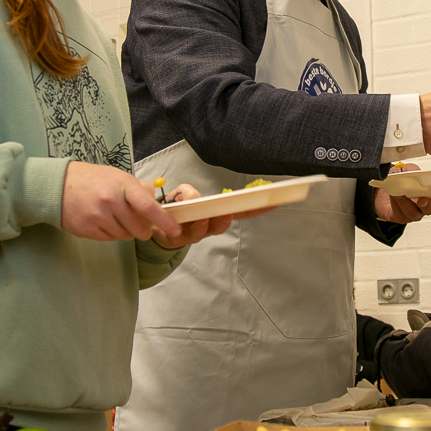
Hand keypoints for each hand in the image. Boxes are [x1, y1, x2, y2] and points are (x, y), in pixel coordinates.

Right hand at [61, 161, 187, 241]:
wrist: (58, 185)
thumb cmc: (93, 179)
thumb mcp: (119, 176)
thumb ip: (140, 189)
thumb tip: (157, 204)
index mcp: (122, 186)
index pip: (149, 207)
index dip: (165, 221)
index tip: (176, 230)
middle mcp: (110, 202)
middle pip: (139, 228)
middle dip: (144, 229)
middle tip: (139, 222)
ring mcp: (98, 217)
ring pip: (126, 236)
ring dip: (127, 231)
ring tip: (117, 217)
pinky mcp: (87, 230)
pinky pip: (110, 239)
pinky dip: (113, 233)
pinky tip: (105, 221)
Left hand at [151, 185, 278, 248]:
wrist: (153, 228)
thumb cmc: (174, 210)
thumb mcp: (180, 194)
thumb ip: (186, 192)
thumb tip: (194, 198)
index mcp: (217, 211)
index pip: (241, 208)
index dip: (259, 205)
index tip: (276, 200)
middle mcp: (213, 223)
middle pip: (235, 217)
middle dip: (250, 211)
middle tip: (262, 203)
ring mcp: (200, 232)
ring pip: (215, 227)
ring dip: (221, 220)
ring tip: (224, 213)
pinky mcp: (184, 239)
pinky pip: (194, 233)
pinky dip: (198, 225)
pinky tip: (201, 219)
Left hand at [373, 162, 430, 223]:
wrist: (383, 190)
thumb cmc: (399, 181)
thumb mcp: (408, 171)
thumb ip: (414, 171)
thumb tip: (415, 173)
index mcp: (429, 194)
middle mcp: (422, 205)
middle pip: (429, 209)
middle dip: (427, 205)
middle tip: (422, 199)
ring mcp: (412, 212)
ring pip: (414, 213)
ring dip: (407, 203)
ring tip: (400, 194)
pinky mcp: (400, 217)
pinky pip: (401, 214)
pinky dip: (397, 204)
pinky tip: (394, 196)